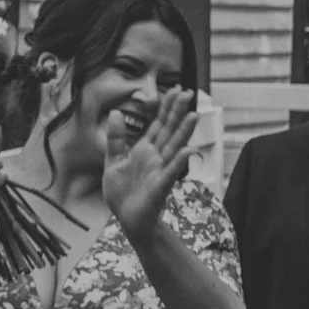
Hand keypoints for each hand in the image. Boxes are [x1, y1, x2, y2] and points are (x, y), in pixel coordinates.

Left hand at [102, 90, 197, 243]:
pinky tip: (190, 151)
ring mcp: (160, 170)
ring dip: (185, 133)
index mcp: (145, 150)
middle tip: (188, 93)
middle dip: (178, 112)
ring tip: (195, 116)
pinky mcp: (160, 186)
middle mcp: (156, 157)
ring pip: (174, 147)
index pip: (158, 124)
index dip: (166, 107)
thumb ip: (116, 138)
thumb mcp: (113, 160)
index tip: (175, 89)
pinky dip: (180, 162)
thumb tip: (117, 112)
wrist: (128, 218)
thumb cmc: (123, 192)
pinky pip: (171, 172)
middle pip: (169, 130)